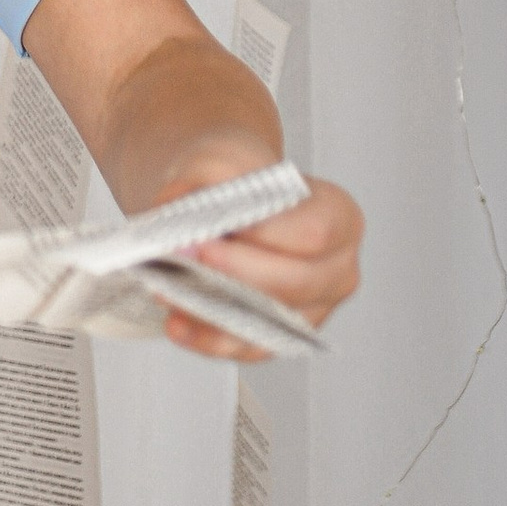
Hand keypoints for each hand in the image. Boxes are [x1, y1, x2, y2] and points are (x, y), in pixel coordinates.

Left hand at [159, 167, 363, 360]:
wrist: (219, 201)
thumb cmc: (236, 180)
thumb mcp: (221, 157)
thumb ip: (207, 180)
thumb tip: (186, 214)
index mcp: (337, 218)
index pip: (313, 233)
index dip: (263, 235)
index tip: (215, 230)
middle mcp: (335, 269)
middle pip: (294, 282)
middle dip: (235, 272)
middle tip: (186, 256)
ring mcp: (312, 309)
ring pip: (271, 321)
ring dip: (217, 308)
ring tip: (169, 287)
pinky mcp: (279, 336)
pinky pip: (247, 348)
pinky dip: (208, 338)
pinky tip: (178, 321)